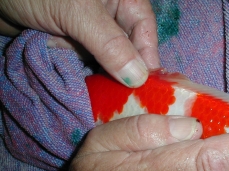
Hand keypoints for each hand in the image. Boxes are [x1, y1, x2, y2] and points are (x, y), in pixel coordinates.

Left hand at [0, 0, 159, 86]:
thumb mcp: (77, 12)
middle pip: (129, 48)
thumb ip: (109, 43)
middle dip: (126, 72)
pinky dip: (90, 76)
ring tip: (111, 99)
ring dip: (106, 77)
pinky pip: (91, 65)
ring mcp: (93, 33)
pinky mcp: (77, 45)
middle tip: (129, 99)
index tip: (147, 86)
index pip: (145, 30)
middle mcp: (111, 16)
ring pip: (110, 60)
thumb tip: (138, 76)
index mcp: (121, 0)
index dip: (148, 58)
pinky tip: (92, 89)